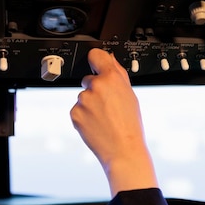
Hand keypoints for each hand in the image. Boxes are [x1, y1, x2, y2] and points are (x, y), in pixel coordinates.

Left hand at [70, 48, 157, 196]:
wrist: (122, 150)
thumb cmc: (130, 125)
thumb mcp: (130, 95)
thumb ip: (118, 74)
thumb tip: (109, 59)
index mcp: (112, 78)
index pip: (96, 55)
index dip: (96, 59)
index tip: (96, 63)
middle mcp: (96, 86)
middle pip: (89, 79)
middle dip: (96, 89)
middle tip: (109, 106)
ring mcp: (83, 100)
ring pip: (83, 96)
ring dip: (90, 104)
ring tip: (105, 118)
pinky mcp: (75, 113)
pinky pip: (77, 110)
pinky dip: (84, 116)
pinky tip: (96, 124)